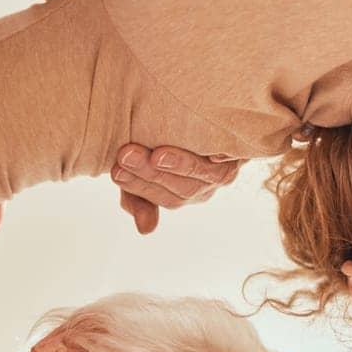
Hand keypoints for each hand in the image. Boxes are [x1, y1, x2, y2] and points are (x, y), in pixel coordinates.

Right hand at [111, 145, 241, 234]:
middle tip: (126, 156)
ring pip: (203, 174)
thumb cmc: (164, 147)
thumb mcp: (144, 170)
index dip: (138, 187)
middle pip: (180, 187)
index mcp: (180, 195)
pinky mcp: (236, 154)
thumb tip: (145, 230)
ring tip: (157, 156)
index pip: (161, 197)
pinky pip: (232, 157)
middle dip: (151, 174)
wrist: (200, 121)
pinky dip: (224, 156)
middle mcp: (203, 188)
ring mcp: (222, 172)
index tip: (115, 171)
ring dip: (180, 165)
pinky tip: (215, 152)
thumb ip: (138, 198)